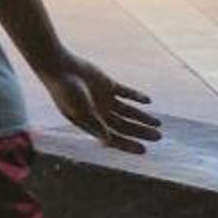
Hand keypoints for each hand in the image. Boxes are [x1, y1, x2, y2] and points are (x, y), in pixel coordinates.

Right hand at [41, 55, 160, 152]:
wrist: (60, 67)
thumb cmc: (66, 92)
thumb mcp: (81, 111)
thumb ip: (96, 125)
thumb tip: (109, 141)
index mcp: (91, 123)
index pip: (112, 137)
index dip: (127, 144)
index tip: (143, 150)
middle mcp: (99, 113)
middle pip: (124, 126)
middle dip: (140, 132)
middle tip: (158, 137)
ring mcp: (104, 99)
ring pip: (128, 111)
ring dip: (143, 117)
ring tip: (158, 123)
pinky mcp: (108, 85)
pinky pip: (126, 93)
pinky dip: (137, 96)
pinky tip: (147, 101)